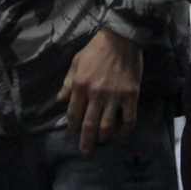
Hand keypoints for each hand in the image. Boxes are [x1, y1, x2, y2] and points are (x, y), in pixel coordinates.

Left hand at [58, 30, 142, 154]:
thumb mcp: (76, 62)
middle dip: (86, 142)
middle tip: (86, 151)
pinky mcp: (130, 96)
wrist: (121, 38)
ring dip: (103, 138)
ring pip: (107, 126)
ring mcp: (114, 96)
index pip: (73, 114)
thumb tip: (59, 100)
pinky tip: (121, 135)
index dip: (72, 127)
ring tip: (101, 141)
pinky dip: (124, 131)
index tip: (73, 133)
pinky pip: (128, 119)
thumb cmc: (96, 49)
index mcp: (80, 86)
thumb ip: (68, 82)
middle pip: (89, 126)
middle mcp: (95, 94)